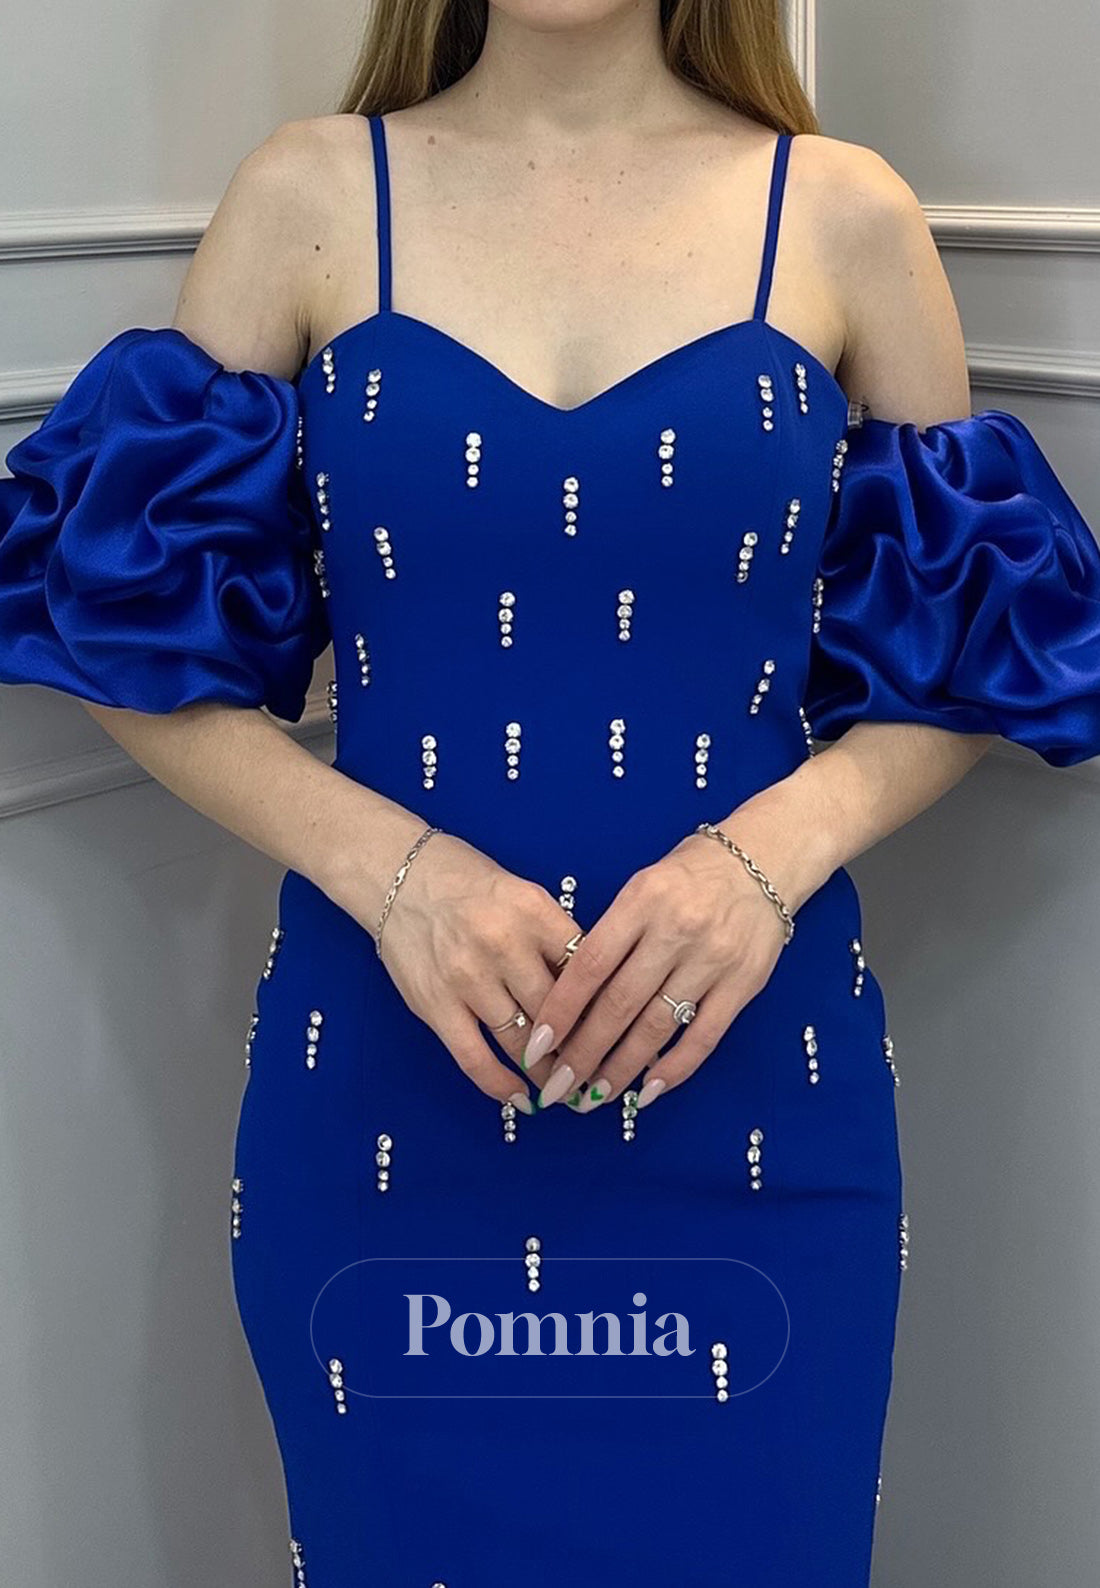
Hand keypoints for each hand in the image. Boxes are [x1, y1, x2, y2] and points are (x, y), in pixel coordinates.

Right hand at [368, 829, 581, 1108]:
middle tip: (600, 1071)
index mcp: (534, 911)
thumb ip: (557, 940)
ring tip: (568, 1089)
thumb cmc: (470, 884)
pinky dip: (501, 1084)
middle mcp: (503, 944)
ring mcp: (467, 978)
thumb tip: (596, 994)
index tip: (621, 1033)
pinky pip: (474, 1058)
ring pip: (522, 1042)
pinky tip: (522, 1098)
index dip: (607, 1008)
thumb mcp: (525, 896)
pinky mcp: (435, 1004)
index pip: (586, 970)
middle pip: (559, 1013)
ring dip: (549, 1073)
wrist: (400, 876)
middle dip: (583, 1049)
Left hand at [521, 826, 790, 1112]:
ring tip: (594, 1095)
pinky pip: (704, 1037)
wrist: (765, 859)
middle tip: (558, 1088)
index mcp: (641, 901)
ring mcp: (712, 960)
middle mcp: (675, 931)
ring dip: (621, 1068)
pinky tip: (646, 1091)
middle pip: (620, 1004)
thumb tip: (572, 998)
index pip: (591, 965)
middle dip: (583, 1053)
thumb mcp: (641, 886)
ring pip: (657, 1027)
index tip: (537, 1045)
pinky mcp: (743, 985)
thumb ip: (612, 935)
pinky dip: (673, 1069)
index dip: (561, 1010)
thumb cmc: (690, 873)